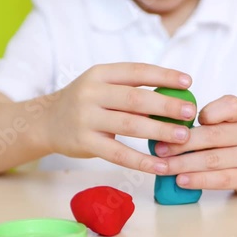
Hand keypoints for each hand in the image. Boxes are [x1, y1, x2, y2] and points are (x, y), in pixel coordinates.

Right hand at [41, 63, 196, 174]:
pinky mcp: (85, 143)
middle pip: (135, 98)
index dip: (164, 75)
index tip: (188, 81)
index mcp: (100, 73)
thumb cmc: (85, 103)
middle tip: (190, 112)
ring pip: (129, 124)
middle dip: (166, 105)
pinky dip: (142, 160)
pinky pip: (118, 154)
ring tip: (183, 137)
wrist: (46, 122)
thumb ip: (130, 91)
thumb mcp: (102, 88)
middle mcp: (91, 92)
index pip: (137, 71)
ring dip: (159, 130)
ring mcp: (86, 118)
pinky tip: (161, 165)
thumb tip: (173, 100)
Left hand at [153, 95, 236, 193]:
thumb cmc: (235, 139)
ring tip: (164, 167)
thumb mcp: (228, 122)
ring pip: (213, 159)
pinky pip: (220, 179)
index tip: (185, 120)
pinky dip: (198, 180)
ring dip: (184, 164)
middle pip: (213, 136)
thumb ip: (205, 122)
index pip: (229, 106)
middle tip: (159, 149)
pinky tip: (181, 180)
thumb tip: (165, 127)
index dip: (208, 112)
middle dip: (182, 143)